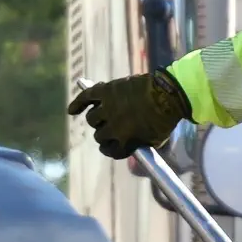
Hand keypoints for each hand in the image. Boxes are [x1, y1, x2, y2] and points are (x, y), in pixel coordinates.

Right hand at [66, 69, 194, 159]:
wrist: (170, 92)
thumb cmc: (166, 117)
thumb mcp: (156, 140)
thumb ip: (140, 146)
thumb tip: (131, 151)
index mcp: (126, 141)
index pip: (110, 151)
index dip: (111, 148)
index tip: (111, 145)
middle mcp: (114, 127)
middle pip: (99, 135)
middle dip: (105, 133)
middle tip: (111, 126)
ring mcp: (109, 108)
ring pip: (92, 119)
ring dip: (97, 118)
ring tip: (103, 114)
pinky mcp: (107, 91)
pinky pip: (86, 97)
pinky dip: (77, 104)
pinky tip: (72, 111)